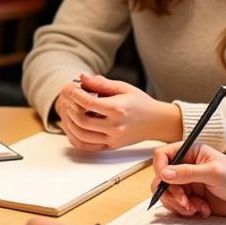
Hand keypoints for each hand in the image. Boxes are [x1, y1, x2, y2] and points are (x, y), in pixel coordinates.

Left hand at [54, 73, 181, 149]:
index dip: (76, 95)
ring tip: (69, 113)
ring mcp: (113, 139)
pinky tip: (73, 127)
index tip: (73, 90)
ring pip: (81, 136)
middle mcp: (115, 126)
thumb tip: (82, 77)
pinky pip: (87, 147)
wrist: (156, 122)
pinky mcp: (111, 146)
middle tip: (68, 101)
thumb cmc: (140, 103)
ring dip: (70, 124)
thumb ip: (102, 82)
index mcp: (118, 109)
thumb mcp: (123, 87)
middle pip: (82, 121)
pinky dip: (75, 137)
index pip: (88, 103)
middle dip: (70, 109)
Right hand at [151, 142, 225, 217]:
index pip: (162, 155)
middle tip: (185, 202)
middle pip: (161, 178)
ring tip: (195, 208)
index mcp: (189, 152)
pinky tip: (202, 210)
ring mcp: (187, 184)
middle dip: (171, 193)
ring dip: (179, 204)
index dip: (159, 168)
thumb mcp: (213, 173)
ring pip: (167, 194)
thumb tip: (163, 174)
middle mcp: (185, 167)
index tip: (165, 181)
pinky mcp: (190, 199)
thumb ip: (187, 172)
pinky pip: (177, 206)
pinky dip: (187, 211)